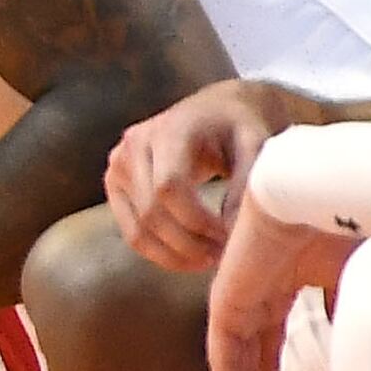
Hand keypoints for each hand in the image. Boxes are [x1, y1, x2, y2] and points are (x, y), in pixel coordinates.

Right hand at [106, 77, 308, 272]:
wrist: (215, 110)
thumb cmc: (240, 127)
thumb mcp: (255, 146)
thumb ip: (246, 187)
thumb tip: (234, 237)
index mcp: (167, 130)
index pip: (168, 187)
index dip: (198, 222)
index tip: (230, 239)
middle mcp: (132, 146)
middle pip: (152, 212)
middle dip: (191, 244)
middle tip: (227, 258)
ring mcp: (118, 166)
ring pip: (139, 229)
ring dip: (176, 255)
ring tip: (212, 260)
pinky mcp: (115, 185)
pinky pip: (132, 232)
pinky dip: (160, 254)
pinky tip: (192, 258)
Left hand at [207, 199, 359, 370]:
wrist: (327, 184)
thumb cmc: (353, 216)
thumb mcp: (364, 272)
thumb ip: (358, 305)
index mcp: (285, 274)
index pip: (271, 332)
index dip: (274, 368)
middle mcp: (256, 282)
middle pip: (249, 349)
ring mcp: (238, 288)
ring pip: (233, 358)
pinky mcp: (228, 295)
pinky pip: (225, 352)